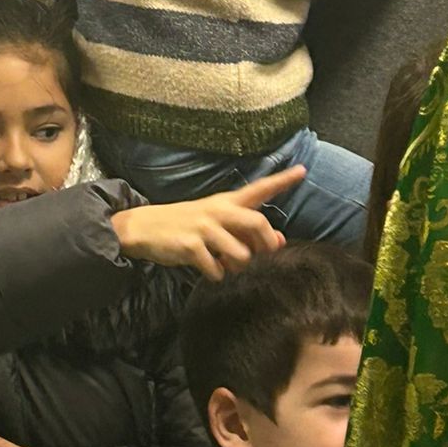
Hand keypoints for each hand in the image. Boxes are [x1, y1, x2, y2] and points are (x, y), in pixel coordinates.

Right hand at [110, 166, 303, 279]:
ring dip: (237, 266)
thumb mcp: (216, 221)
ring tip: (224, 262)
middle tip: (259, 255)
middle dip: (265, 244)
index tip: (302, 171)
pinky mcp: (191, 245)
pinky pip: (218, 271)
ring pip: (242, 254)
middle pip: (258, 224)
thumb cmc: (187, 225)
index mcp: (225, 202)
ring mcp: (204, 227)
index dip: (282, 181)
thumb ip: (246, 230)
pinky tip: (206, 268)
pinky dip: (216, 275)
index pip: (259, 189)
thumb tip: (279, 240)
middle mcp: (218, 210)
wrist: (144, 227)